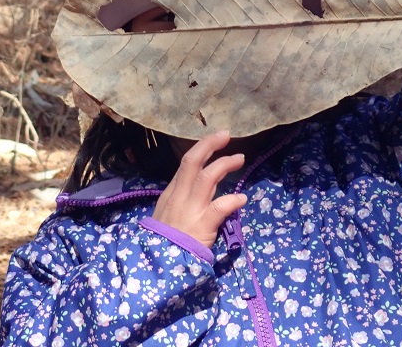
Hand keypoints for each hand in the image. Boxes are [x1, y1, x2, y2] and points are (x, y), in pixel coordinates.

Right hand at [153, 131, 246, 247]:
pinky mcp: (202, 226)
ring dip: (225, 164)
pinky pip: (219, 207)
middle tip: (226, 135)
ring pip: (207, 177)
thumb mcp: (166, 216)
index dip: (202, 149)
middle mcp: (179, 197)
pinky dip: (232, 200)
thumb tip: (200, 188)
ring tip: (239, 159)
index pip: (186, 164)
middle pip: (193, 162)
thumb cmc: (165, 243)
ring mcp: (190, 210)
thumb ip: (182, 200)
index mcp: (171, 194)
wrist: (159, 267)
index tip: (215, 140)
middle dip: (210, 145)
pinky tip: (242, 198)